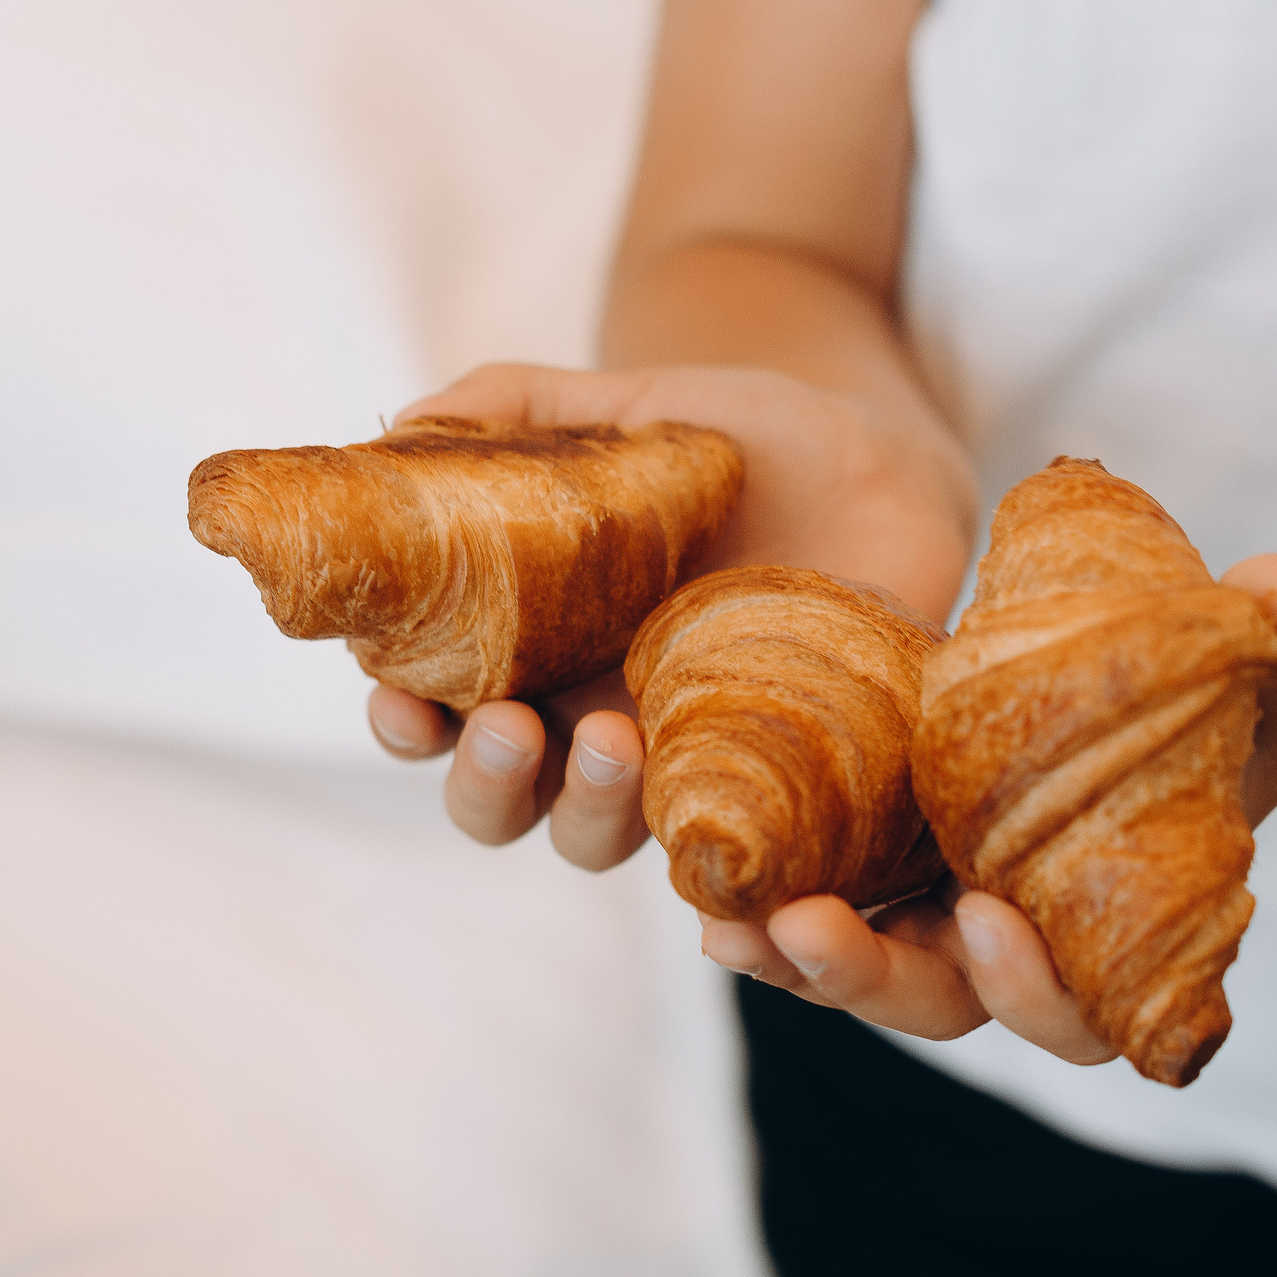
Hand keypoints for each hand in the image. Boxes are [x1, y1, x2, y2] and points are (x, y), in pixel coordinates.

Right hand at [369, 361, 976, 867]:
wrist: (875, 459)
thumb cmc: (731, 441)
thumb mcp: (626, 411)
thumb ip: (517, 406)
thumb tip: (409, 419)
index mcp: (529, 648)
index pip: (433, 714)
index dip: (404, 722)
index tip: (402, 696)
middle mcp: (584, 719)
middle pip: (500, 804)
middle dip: (488, 782)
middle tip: (515, 728)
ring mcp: (674, 758)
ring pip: (599, 836)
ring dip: (590, 809)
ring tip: (620, 739)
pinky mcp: (767, 781)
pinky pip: (731, 852)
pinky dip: (718, 869)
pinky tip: (723, 833)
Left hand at [701, 553, 1276, 1063]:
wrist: (1194, 685)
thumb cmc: (1248, 691)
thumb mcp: (1272, 661)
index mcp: (1122, 937)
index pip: (1078, 1014)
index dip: (1033, 988)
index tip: (985, 918)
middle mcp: (1028, 946)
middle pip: (942, 1004)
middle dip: (870, 979)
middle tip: (808, 932)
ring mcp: (951, 910)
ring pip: (865, 970)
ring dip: (791, 959)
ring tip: (724, 926)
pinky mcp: (898, 861)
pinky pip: (827, 905)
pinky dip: (769, 912)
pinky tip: (705, 891)